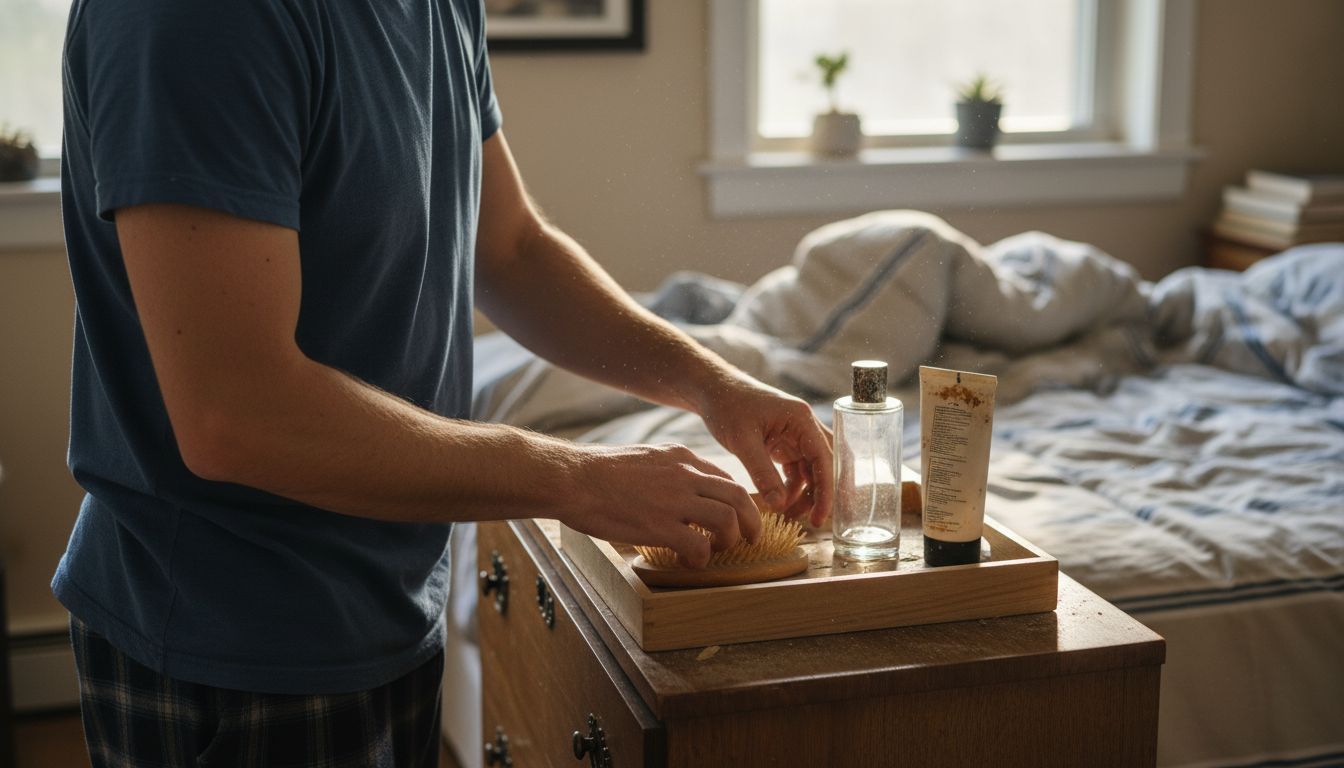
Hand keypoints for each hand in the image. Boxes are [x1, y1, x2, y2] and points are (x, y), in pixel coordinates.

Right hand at [558, 443, 761, 567]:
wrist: (572, 477)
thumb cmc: (598, 472)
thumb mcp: (644, 457)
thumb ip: (668, 470)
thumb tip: (678, 490)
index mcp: (681, 458)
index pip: (726, 477)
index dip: (738, 501)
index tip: (738, 517)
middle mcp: (685, 475)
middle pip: (739, 496)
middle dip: (751, 522)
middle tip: (749, 539)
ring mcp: (674, 500)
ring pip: (728, 520)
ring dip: (728, 541)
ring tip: (714, 551)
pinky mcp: (660, 525)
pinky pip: (698, 546)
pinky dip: (700, 559)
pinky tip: (687, 562)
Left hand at [697, 374, 833, 526]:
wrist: (713, 389)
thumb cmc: (727, 406)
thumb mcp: (742, 442)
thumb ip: (762, 473)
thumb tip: (779, 505)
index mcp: (801, 420)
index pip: (825, 460)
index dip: (826, 491)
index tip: (820, 518)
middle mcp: (805, 426)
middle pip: (825, 466)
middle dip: (820, 495)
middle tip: (811, 522)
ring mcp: (796, 435)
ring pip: (811, 470)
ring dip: (805, 493)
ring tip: (788, 515)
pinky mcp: (785, 443)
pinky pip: (797, 469)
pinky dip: (792, 487)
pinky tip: (781, 503)